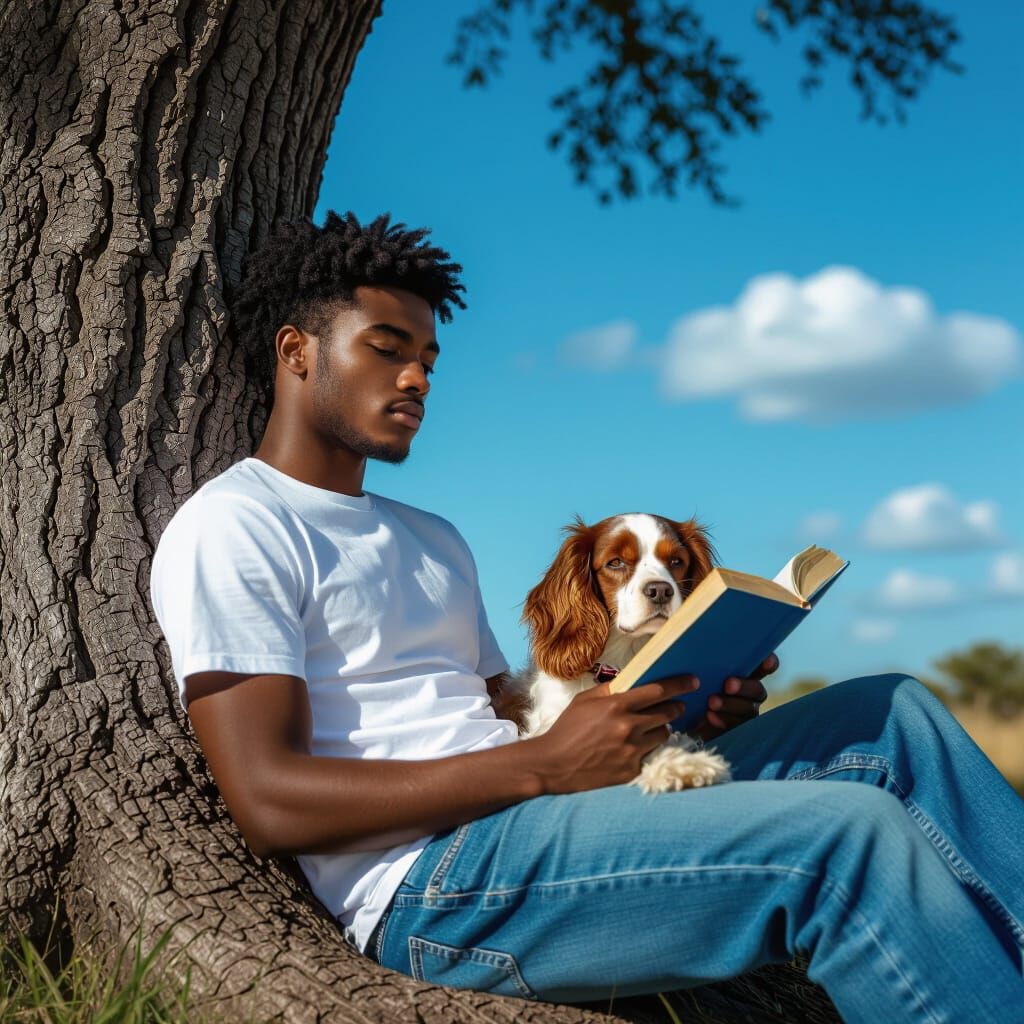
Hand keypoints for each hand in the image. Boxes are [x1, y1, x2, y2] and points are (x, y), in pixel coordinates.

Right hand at [528, 674, 700, 794]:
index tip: (693, 681)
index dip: (680, 684)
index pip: (658, 690)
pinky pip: (650, 755)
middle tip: (677, 705)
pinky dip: (645, 749)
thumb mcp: (584, 701)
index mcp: (616, 705)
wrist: (552, 765)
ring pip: (663, 734)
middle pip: (668, 713)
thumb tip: (632, 681)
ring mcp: (632, 750)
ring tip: (650, 727)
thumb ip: (610, 690)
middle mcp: (628, 727)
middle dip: (675, 707)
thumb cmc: (567, 729)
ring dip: (660, 728)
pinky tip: (633, 748)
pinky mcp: (631, 770)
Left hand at [688, 653, 778, 742]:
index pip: (764, 667)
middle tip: (728, 685)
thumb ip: (707, 663)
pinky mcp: (734, 730)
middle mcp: (749, 694)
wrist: (678, 717)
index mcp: (744, 674)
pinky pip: (735, 726)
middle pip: (757, 690)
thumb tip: (702, 648)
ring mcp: (744, 713)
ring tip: (711, 702)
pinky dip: (724, 720)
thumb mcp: (698, 672)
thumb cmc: (692, 686)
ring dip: (731, 704)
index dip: (768, 663)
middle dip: (744, 686)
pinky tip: (710, 716)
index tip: (767, 661)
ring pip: (748, 709)